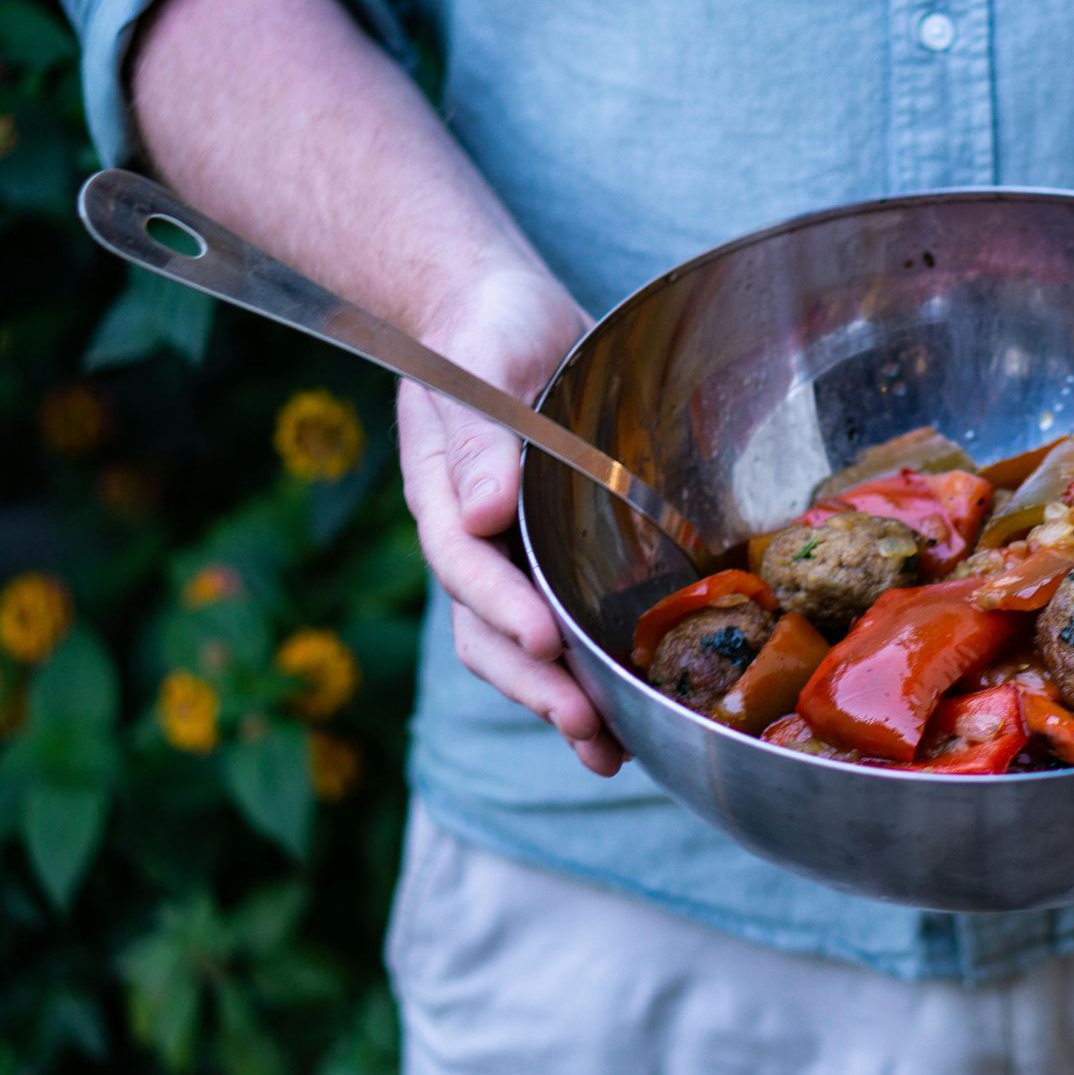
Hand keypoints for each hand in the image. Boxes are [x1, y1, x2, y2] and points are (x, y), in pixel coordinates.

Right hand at [395, 274, 626, 775]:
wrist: (500, 320)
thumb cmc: (487, 331)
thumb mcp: (483, 359)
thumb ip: (479, 430)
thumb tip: (484, 511)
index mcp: (445, 493)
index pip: (465, 562)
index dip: (499, 605)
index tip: (541, 639)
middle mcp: (473, 539)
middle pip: (486, 630)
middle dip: (533, 684)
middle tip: (586, 727)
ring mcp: (508, 558)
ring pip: (520, 648)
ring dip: (560, 703)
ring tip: (609, 754)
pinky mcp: (549, 562)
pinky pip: (560, 630)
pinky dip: (586, 678)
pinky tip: (626, 722)